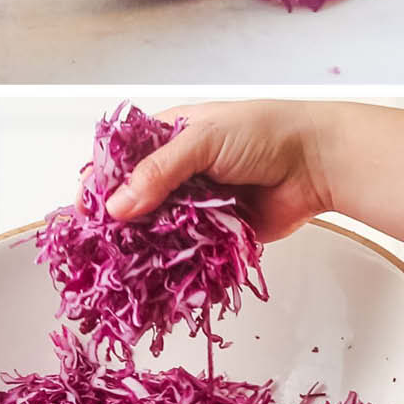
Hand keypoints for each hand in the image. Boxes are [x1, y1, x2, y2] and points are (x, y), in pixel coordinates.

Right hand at [102, 100, 331, 241]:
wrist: (318, 164)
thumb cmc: (264, 133)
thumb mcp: (202, 140)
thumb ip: (158, 173)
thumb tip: (117, 206)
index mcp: (166, 137)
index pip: (119, 160)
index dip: (99, 182)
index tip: (84, 208)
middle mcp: (175, 171)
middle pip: (132, 197)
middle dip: (116, 219)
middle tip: (98, 242)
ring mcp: (192, 202)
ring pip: (153, 226)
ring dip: (139, 242)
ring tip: (118, 262)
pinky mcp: (211, 232)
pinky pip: (182, 248)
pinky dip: (168, 258)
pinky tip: (151, 270)